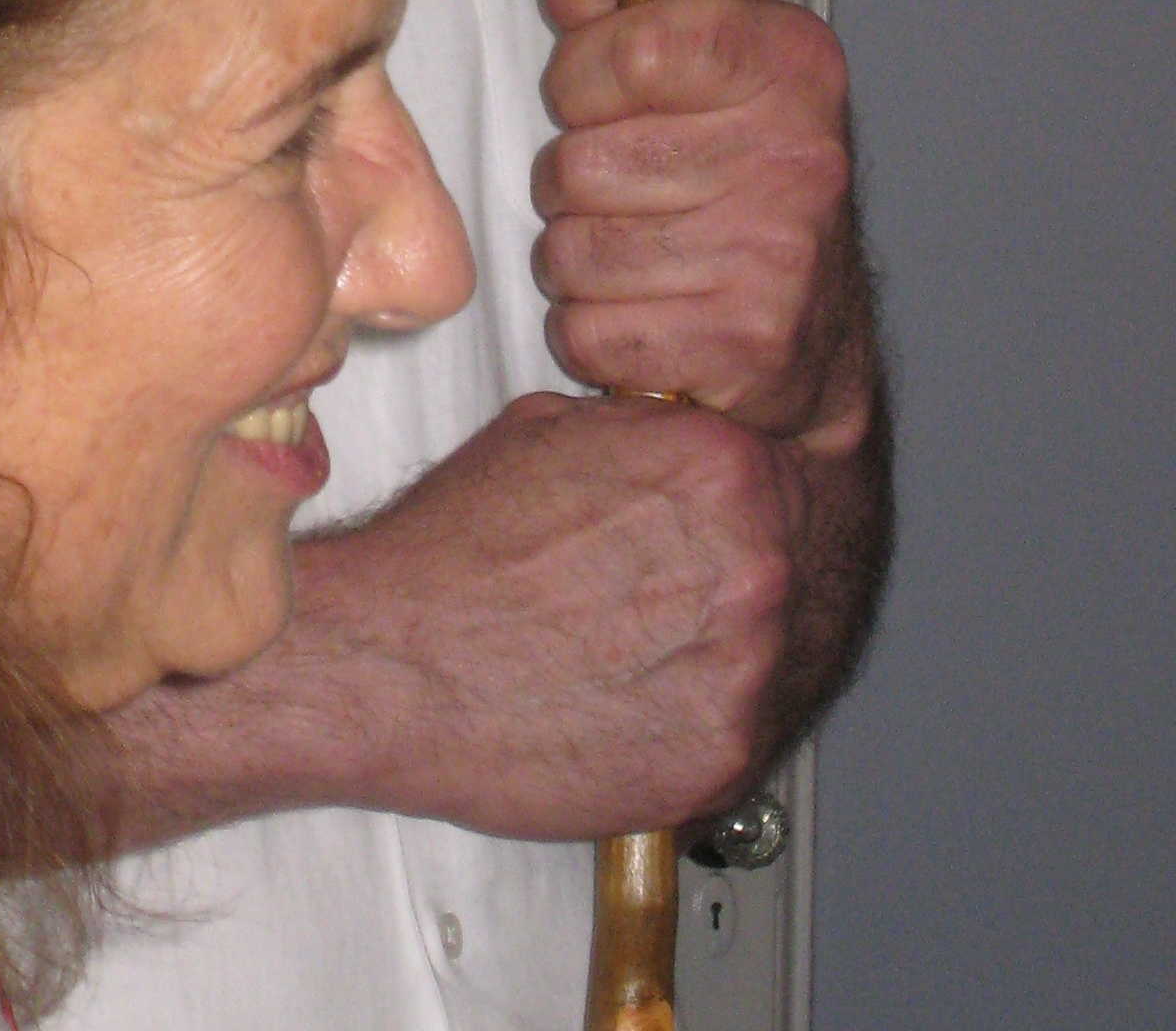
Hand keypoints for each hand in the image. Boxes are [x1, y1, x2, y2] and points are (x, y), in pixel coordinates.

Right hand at [109, 392, 806, 843]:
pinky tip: (641, 697)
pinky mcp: (722, 757)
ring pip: (784, 649)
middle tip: (676, 581)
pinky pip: (747, 732)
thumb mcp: (553, 431)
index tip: (729, 510)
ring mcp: (746, 668)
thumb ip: (646, 436)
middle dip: (744, 565)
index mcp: (720, 467)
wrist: (391, 663)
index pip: (789, 464)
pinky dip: (705, 719)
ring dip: (732, 646)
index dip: (750, 488)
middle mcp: (753, 565)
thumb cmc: (453, 553)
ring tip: (652, 643)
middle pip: (799, 555)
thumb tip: (678, 438)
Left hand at [530, 0, 871, 450]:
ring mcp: (776, 254)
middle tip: (622, 192)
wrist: (820, 337)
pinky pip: (591, 331)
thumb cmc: (737, 181)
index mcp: (788, 63)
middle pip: (579, 160)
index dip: (580, 76)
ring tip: (632, 253)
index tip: (594, 98)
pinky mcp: (746, 345)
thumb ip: (615, 3)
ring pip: (573, 249)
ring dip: (577, 261)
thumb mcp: (688, 70)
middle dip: (571, 182)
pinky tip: (644, 315)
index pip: (632, 46)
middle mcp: (797, 156)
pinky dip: (595, 333)